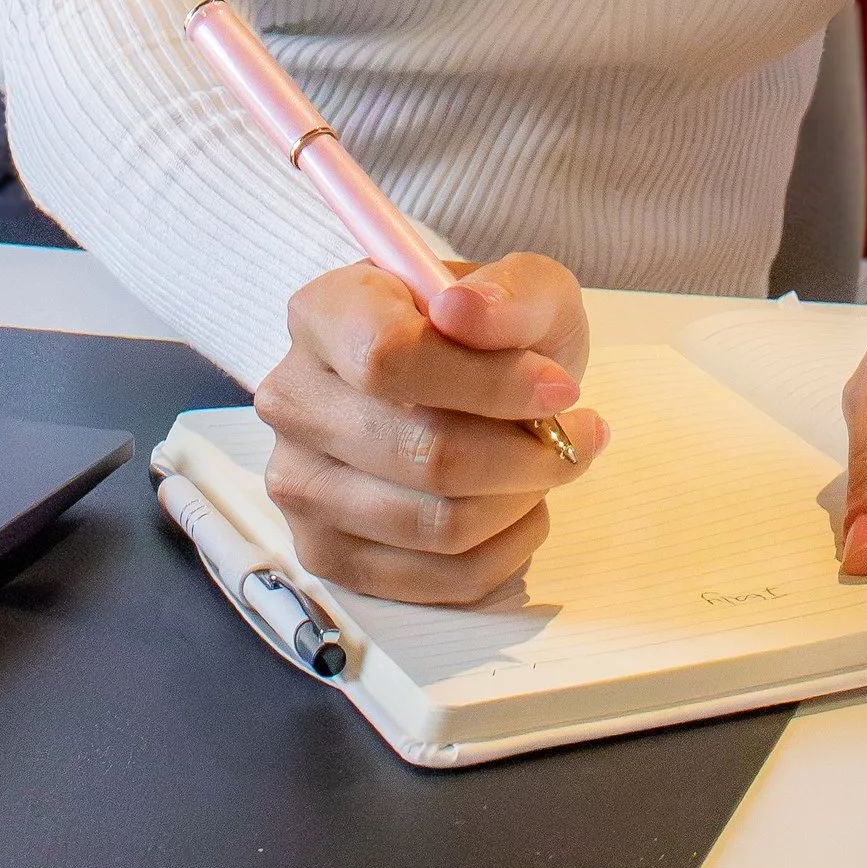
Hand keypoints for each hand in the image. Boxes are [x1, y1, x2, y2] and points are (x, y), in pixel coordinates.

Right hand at [254, 250, 608, 605]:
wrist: (456, 384)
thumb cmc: (485, 333)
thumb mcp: (522, 287)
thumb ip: (509, 291)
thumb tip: (465, 312)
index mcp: (323, 314)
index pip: (387, 359)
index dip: (487, 384)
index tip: (558, 387)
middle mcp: (293, 400)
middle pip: (425, 454)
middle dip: (525, 452)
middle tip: (573, 434)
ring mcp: (301, 486)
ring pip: (438, 525)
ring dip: (521, 500)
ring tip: (549, 464)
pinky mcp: (328, 555)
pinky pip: (441, 580)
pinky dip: (507, 549)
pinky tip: (519, 506)